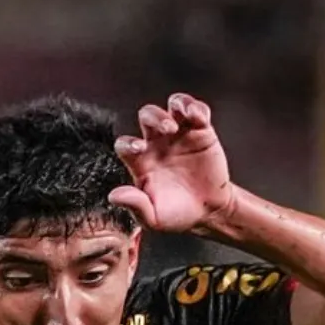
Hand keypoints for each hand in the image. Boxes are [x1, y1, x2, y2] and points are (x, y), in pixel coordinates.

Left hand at [109, 93, 235, 234]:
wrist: (210, 212)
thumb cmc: (178, 214)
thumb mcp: (155, 218)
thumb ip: (136, 206)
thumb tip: (114, 196)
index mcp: (141, 161)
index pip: (125, 144)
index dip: (128, 143)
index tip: (139, 149)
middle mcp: (157, 143)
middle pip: (147, 116)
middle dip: (155, 118)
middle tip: (167, 129)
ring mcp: (179, 135)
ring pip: (171, 107)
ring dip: (176, 106)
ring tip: (184, 117)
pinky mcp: (201, 132)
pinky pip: (197, 111)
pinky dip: (197, 108)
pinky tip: (199, 117)